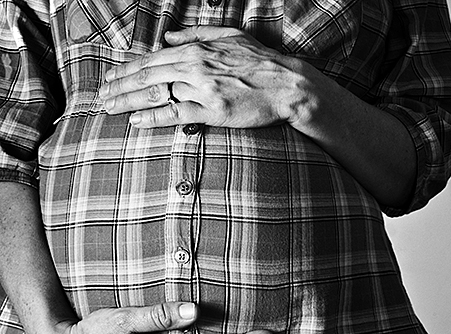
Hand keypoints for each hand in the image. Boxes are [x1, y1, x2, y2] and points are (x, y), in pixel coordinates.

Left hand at [99, 26, 308, 128]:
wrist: (288, 85)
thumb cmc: (261, 61)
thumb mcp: (229, 35)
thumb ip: (196, 33)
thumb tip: (168, 35)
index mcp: (196, 49)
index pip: (152, 59)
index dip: (127, 69)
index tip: (112, 78)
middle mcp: (195, 66)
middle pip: (147, 76)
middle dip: (120, 86)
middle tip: (101, 96)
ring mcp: (203, 89)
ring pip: (156, 94)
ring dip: (128, 101)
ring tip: (110, 108)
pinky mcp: (213, 111)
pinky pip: (176, 114)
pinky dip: (153, 117)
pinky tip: (136, 121)